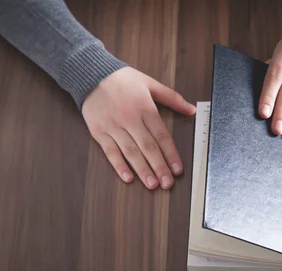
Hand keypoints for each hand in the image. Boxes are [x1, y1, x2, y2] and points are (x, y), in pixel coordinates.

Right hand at [82, 67, 195, 189]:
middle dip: (159, 167)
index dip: (171, 154)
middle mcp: (130, 119)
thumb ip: (172, 98)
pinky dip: (118, 166)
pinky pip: (110, 152)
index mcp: (145, 108)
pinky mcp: (99, 132)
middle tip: (168, 183)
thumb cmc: (122, 80)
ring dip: (142, 170)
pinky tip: (128, 178)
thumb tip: (191, 109)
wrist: (90, 74)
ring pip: (130, 152)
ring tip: (152, 184)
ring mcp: (113, 127)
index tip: (178, 169)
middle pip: (148, 147)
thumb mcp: (150, 83)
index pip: (162, 136)